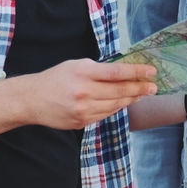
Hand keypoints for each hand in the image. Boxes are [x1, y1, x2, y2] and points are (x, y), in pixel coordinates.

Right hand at [24, 59, 156, 129]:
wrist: (32, 100)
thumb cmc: (56, 78)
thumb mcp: (76, 65)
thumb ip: (99, 69)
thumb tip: (124, 72)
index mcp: (83, 73)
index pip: (117, 72)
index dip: (137, 72)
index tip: (151, 71)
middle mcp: (84, 92)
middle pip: (120, 91)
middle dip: (140, 88)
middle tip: (153, 87)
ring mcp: (84, 110)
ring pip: (116, 105)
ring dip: (131, 99)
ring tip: (142, 94)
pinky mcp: (82, 122)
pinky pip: (106, 114)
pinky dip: (117, 107)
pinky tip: (124, 102)